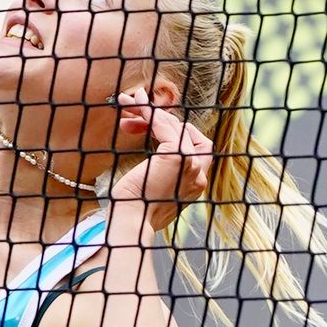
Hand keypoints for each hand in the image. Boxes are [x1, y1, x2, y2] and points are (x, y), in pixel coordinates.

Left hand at [109, 98, 211, 231]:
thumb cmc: (133, 211)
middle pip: (190, 134)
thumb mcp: (152, 190)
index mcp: (196, 184)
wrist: (130, 222)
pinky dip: (151, 115)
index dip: (174, 133)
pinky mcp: (178, 156)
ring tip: (127, 104)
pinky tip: (135, 108)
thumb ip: (160, 175)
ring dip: (151, 111)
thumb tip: (150, 164)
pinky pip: (166, 126)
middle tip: (134, 114)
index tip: (145, 126)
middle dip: (163, 121)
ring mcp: (192, 165)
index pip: (196, 149)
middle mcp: (200, 175)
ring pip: (177, 127)